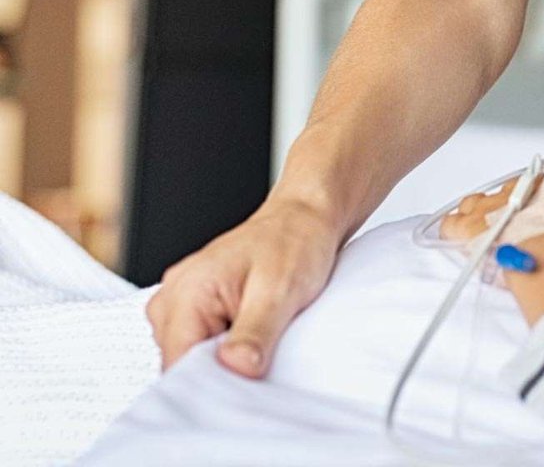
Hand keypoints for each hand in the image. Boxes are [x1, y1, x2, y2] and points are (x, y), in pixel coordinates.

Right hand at [146, 194, 340, 377]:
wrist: (304, 218)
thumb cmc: (294, 241)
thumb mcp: (280, 289)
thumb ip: (254, 332)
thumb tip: (234, 369)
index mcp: (186, 291)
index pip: (176, 365)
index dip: (208, 386)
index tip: (240, 391)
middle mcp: (174, 297)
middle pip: (180, 366)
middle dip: (218, 373)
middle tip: (259, 360)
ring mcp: (182, 303)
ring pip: (191, 359)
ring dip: (223, 361)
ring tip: (258, 337)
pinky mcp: (197, 308)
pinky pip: (201, 345)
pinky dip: (226, 349)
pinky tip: (252, 335)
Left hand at [440, 167, 543, 249]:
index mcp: (543, 182)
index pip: (537, 180)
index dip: (536, 198)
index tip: (538, 212)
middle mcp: (512, 189)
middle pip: (503, 192)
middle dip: (505, 207)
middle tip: (513, 228)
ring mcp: (487, 207)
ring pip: (474, 203)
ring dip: (478, 217)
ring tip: (484, 234)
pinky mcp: (465, 229)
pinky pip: (449, 225)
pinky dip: (452, 232)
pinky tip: (458, 241)